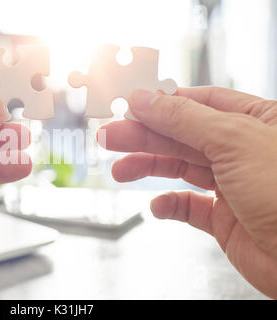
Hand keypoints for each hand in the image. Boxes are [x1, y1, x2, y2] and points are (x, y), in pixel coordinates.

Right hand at [98, 87, 276, 297]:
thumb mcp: (234, 141)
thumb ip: (184, 118)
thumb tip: (145, 100)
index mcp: (256, 121)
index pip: (200, 103)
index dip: (162, 103)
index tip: (129, 105)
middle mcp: (243, 151)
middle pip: (181, 136)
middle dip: (143, 136)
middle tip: (110, 137)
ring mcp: (233, 185)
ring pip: (181, 169)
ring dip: (148, 167)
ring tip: (121, 170)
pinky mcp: (225, 219)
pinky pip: (190, 207)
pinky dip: (170, 205)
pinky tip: (158, 206)